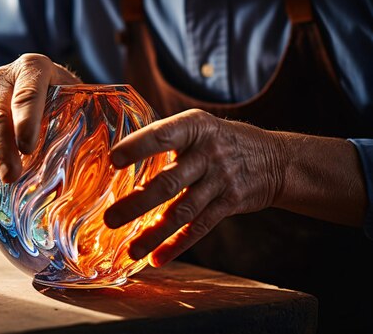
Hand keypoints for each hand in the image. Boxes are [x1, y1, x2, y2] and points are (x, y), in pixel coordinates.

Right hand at [0, 53, 80, 204]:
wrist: (33, 76)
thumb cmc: (64, 89)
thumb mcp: (75, 90)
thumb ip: (88, 110)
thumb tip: (117, 151)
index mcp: (32, 68)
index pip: (27, 93)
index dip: (26, 119)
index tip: (28, 147)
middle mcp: (3, 79)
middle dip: (3, 147)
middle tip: (12, 176)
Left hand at [103, 109, 287, 266]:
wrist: (274, 159)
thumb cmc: (219, 140)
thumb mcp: (198, 126)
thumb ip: (166, 137)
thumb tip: (115, 155)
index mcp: (194, 127)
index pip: (163, 135)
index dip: (138, 147)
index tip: (113, 160)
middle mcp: (208, 153)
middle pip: (169, 182)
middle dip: (137, 203)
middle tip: (109, 218)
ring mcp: (220, 180)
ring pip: (182, 212)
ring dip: (154, 233)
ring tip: (130, 250)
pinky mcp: (229, 203)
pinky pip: (200, 228)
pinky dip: (177, 245)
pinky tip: (156, 258)